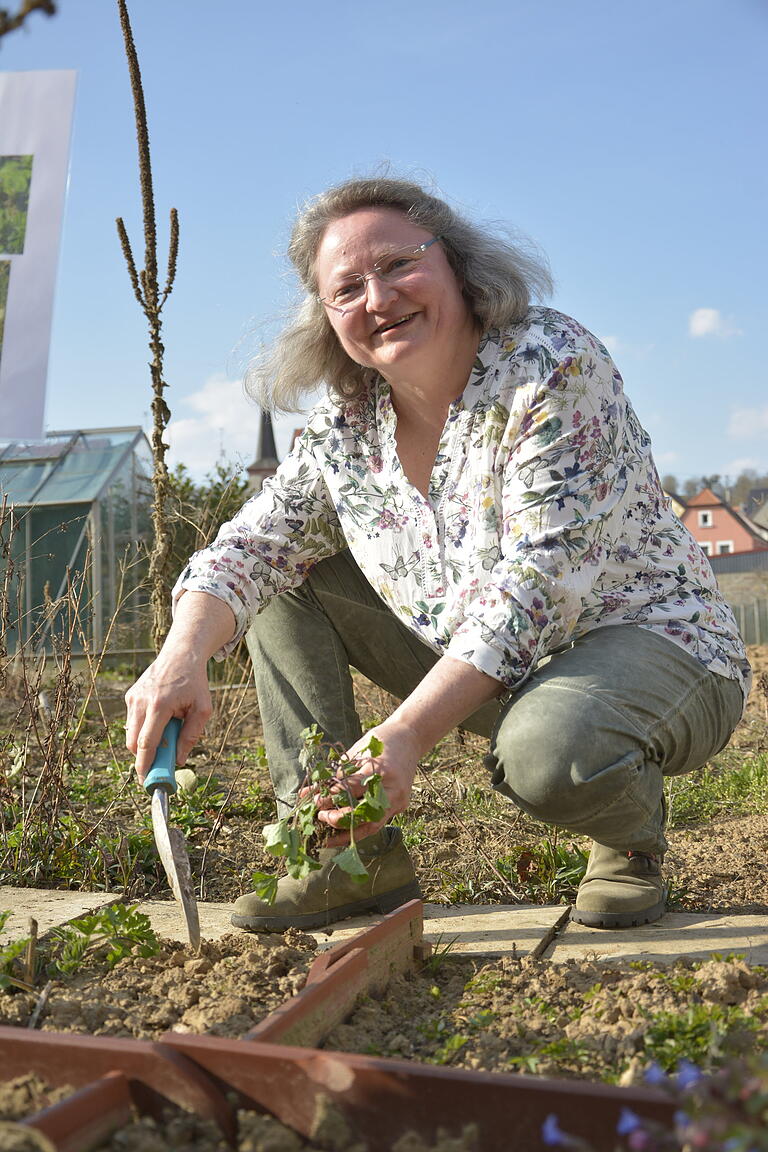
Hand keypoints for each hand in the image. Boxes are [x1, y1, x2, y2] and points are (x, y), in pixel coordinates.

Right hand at [125, 647, 211, 781]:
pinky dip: (143, 729)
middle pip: (133, 742)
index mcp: (160, 705)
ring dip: (143, 743)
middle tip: (156, 767)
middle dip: (142, 758)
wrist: (181, 655)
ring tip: (164, 737)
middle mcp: (141, 701)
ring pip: (130, 733)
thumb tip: (180, 760)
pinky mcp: (130, 696)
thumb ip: (191, 735)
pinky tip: (159, 721)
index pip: (147, 742)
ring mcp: (133, 698)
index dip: (144, 764)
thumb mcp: (203, 709)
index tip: (145, 780)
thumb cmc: (195, 683)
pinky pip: (132, 721)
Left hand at [310, 719, 421, 845]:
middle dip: (338, 819)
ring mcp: (399, 799)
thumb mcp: (357, 752)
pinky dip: (359, 829)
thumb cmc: (379, 741)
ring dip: (348, 835)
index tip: (315, 801)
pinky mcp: (400, 806)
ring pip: (372, 825)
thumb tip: (309, 793)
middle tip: (320, 816)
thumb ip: (337, 774)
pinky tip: (343, 833)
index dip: (331, 797)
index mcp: (381, 769)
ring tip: (327, 840)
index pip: (351, 789)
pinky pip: (378, 823)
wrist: (410, 738)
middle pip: (363, 813)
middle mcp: (392, 788)